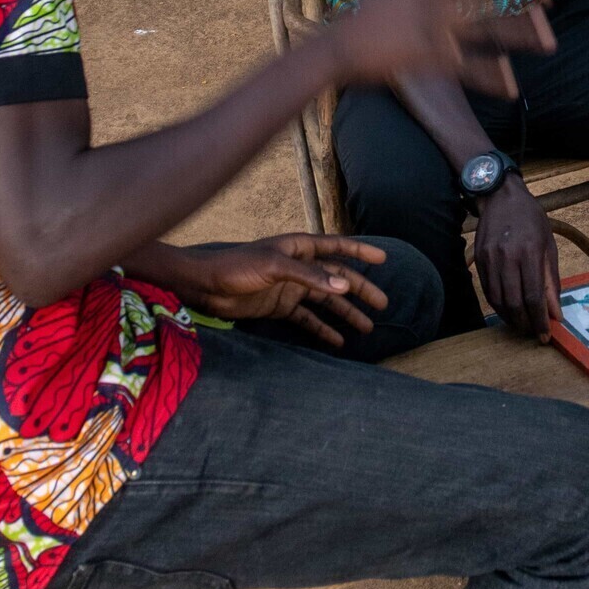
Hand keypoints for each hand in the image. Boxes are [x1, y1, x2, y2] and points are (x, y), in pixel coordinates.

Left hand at [152, 236, 390, 348]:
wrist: (205, 285)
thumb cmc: (236, 267)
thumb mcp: (275, 268)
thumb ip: (310, 277)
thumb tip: (344, 285)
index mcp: (299, 248)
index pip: (337, 247)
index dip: (360, 251)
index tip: (384, 258)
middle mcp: (299, 267)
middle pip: (337, 278)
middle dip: (360, 290)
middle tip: (383, 304)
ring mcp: (290, 288)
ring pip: (326, 301)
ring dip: (345, 312)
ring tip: (367, 328)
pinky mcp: (279, 307)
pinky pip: (307, 319)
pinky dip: (322, 329)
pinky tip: (337, 341)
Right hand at [334, 0, 555, 97]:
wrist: (340, 46)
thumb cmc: (369, 18)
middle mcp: (436, 3)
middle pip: (490, 2)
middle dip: (523, 7)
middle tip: (550, 11)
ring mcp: (435, 31)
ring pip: (488, 33)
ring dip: (520, 38)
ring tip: (548, 45)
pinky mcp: (431, 60)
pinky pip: (470, 69)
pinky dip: (492, 78)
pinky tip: (512, 86)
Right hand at [471, 177, 561, 340]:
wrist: (501, 196)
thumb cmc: (531, 219)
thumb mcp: (548, 246)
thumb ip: (551, 281)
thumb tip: (555, 313)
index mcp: (529, 252)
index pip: (533, 296)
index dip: (539, 321)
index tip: (545, 336)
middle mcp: (506, 257)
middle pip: (514, 303)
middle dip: (525, 324)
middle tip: (533, 332)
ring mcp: (489, 259)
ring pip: (497, 300)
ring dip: (510, 318)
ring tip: (522, 324)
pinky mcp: (478, 260)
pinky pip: (487, 291)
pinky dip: (498, 306)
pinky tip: (508, 309)